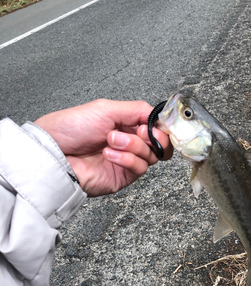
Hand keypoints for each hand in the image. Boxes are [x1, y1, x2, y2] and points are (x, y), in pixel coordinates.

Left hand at [35, 99, 172, 196]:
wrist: (56, 153)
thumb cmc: (71, 128)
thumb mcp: (106, 108)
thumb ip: (137, 110)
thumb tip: (159, 116)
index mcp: (126, 124)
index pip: (156, 127)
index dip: (159, 127)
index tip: (151, 125)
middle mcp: (129, 143)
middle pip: (159, 144)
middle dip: (150, 137)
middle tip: (137, 132)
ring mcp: (126, 161)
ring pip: (151, 156)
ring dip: (132, 146)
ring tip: (111, 141)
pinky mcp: (122, 177)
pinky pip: (139, 168)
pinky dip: (127, 160)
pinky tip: (109, 155)